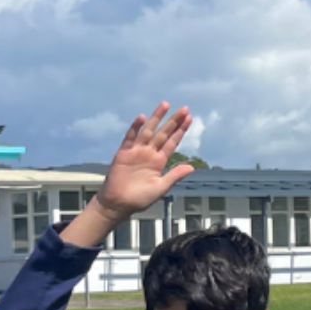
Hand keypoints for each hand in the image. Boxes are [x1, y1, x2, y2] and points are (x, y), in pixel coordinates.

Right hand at [96, 102, 193, 219]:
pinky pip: (130, 138)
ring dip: (156, 118)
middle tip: (184, 109)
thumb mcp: (160, 187)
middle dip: (173, 121)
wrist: (118, 204)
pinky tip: (142, 118)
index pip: (172, 142)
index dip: (180, 131)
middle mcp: (149, 153)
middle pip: (163, 133)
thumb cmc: (139, 199)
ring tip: (165, 105)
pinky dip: (135, 128)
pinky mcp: (123, 153)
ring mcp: (136, 151)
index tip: (189, 119)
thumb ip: (174, 175)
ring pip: (148, 131)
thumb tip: (192, 167)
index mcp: (159, 161)